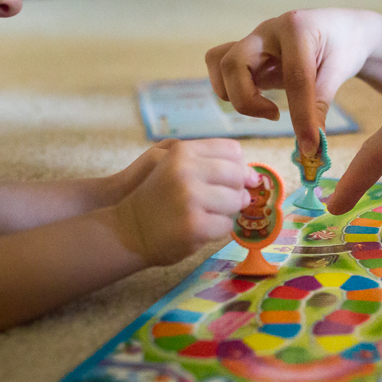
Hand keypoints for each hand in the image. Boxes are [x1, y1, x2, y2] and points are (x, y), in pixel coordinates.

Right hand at [115, 139, 258, 265]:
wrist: (127, 229)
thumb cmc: (156, 197)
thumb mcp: (173, 166)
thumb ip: (209, 163)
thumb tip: (254, 176)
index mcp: (183, 152)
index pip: (233, 151)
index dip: (238, 167)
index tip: (231, 180)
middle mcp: (186, 171)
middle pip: (238, 176)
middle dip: (235, 190)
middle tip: (218, 201)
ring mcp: (191, 198)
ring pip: (236, 201)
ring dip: (227, 211)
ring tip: (206, 214)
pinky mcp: (195, 225)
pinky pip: (226, 226)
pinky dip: (218, 230)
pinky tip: (200, 229)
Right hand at [205, 9, 381, 154]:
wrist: (342, 30)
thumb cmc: (344, 47)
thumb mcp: (339, 72)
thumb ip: (320, 106)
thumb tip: (311, 149)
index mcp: (296, 29)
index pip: (293, 78)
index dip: (301, 117)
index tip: (310, 147)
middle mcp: (267, 31)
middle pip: (233, 65)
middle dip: (247, 101)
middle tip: (276, 116)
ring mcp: (253, 41)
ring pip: (219, 63)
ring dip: (233, 93)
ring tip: (264, 106)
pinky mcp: (247, 54)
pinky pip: (220, 66)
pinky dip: (229, 86)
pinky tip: (255, 98)